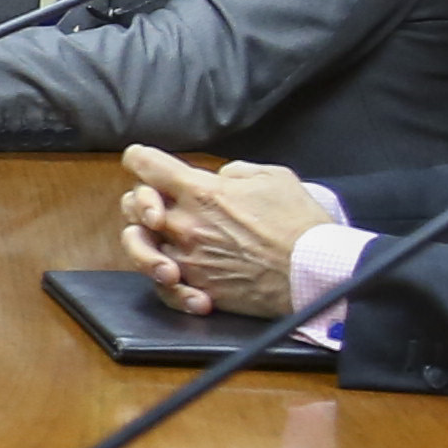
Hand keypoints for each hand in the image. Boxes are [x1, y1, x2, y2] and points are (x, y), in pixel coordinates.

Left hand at [122, 145, 332, 314]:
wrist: (314, 270)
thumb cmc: (299, 222)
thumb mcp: (273, 176)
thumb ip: (235, 172)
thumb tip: (219, 177)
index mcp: (200, 191)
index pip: (146, 165)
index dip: (141, 159)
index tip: (144, 162)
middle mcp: (185, 224)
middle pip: (133, 205)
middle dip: (141, 199)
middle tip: (157, 204)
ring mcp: (187, 259)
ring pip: (137, 248)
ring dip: (141, 242)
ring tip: (158, 241)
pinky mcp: (198, 288)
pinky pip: (163, 288)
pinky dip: (167, 284)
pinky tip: (179, 279)